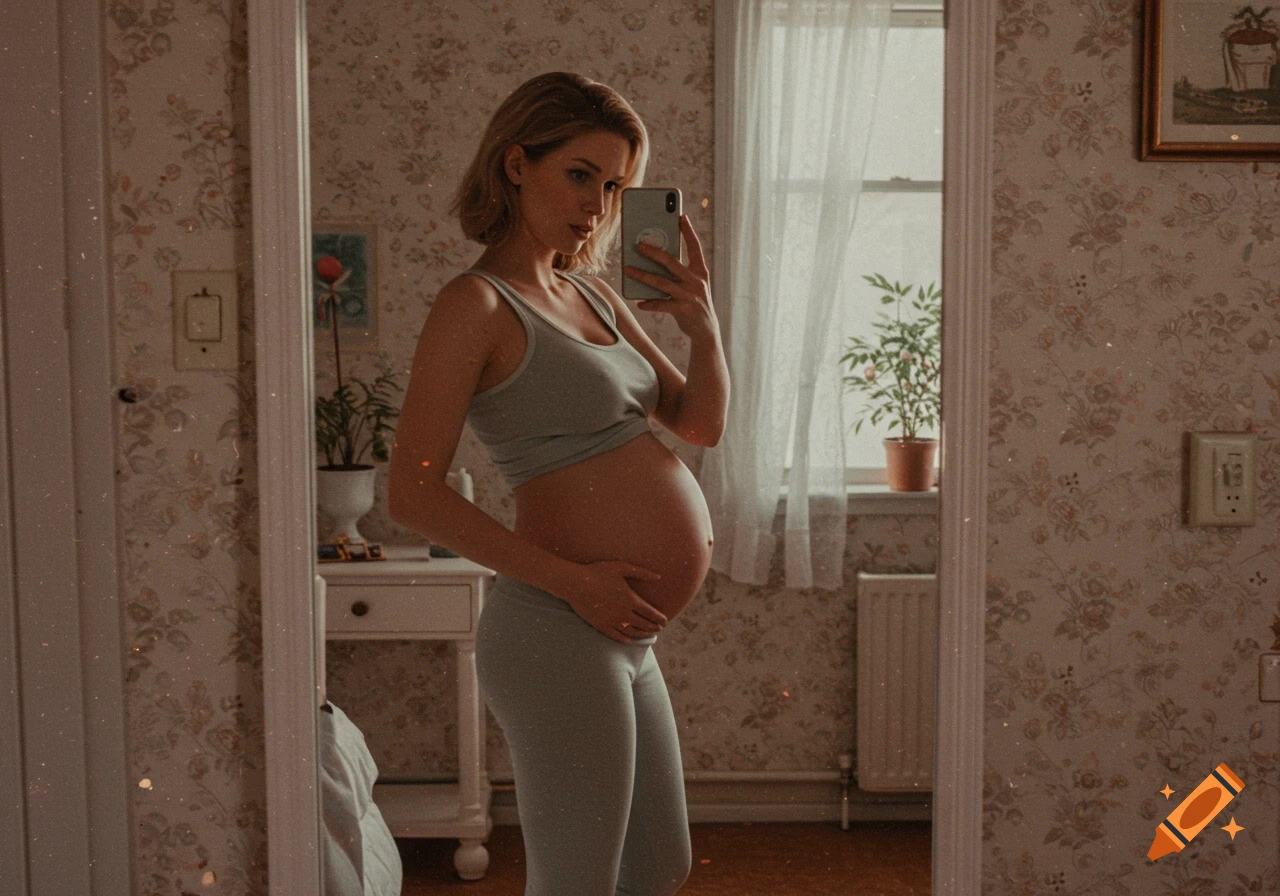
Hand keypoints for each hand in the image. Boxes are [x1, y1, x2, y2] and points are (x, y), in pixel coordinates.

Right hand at [554, 559, 668, 642]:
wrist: (575, 583)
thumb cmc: (598, 572)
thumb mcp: (621, 567)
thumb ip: (641, 572)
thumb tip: (659, 577)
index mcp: (630, 599)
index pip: (650, 613)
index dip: (659, 618)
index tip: (665, 621)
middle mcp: (623, 612)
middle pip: (643, 624)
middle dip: (653, 627)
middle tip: (659, 628)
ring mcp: (611, 620)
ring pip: (632, 632)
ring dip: (642, 634)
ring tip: (649, 634)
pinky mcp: (600, 625)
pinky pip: (616, 636)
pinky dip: (626, 639)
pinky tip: (630, 640)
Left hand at [623, 214, 716, 337]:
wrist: (706, 331)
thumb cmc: (695, 304)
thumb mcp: (693, 286)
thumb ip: (679, 274)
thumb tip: (654, 263)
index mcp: (701, 272)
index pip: (695, 247)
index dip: (689, 232)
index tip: (681, 216)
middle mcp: (696, 281)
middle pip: (672, 262)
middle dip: (654, 252)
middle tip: (638, 244)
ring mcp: (690, 296)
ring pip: (661, 282)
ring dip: (643, 275)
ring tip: (628, 269)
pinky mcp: (683, 310)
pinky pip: (661, 304)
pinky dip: (649, 303)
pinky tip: (639, 302)